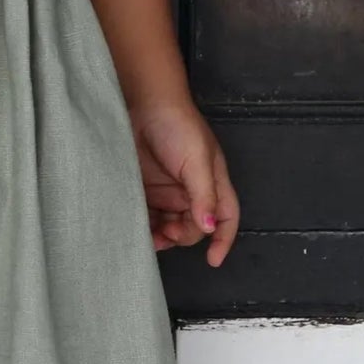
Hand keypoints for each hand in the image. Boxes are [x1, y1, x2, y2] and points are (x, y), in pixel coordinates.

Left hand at [129, 97, 238, 266]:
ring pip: (170, 225)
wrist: (142, 102)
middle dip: (184, 235)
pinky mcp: (145, 188)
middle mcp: (191, 191)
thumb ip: (203, 195)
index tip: (213, 260)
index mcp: (212, 184)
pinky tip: (137, 228)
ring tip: (151, 238)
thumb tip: (209, 227)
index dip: (223, 240)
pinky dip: (146, 226)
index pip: (226, 218)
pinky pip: (148, 215)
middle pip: (194, 227)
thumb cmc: (177, 126)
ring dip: (163, 236)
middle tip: (168, 233)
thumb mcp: (197, 160)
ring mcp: (167, 190)